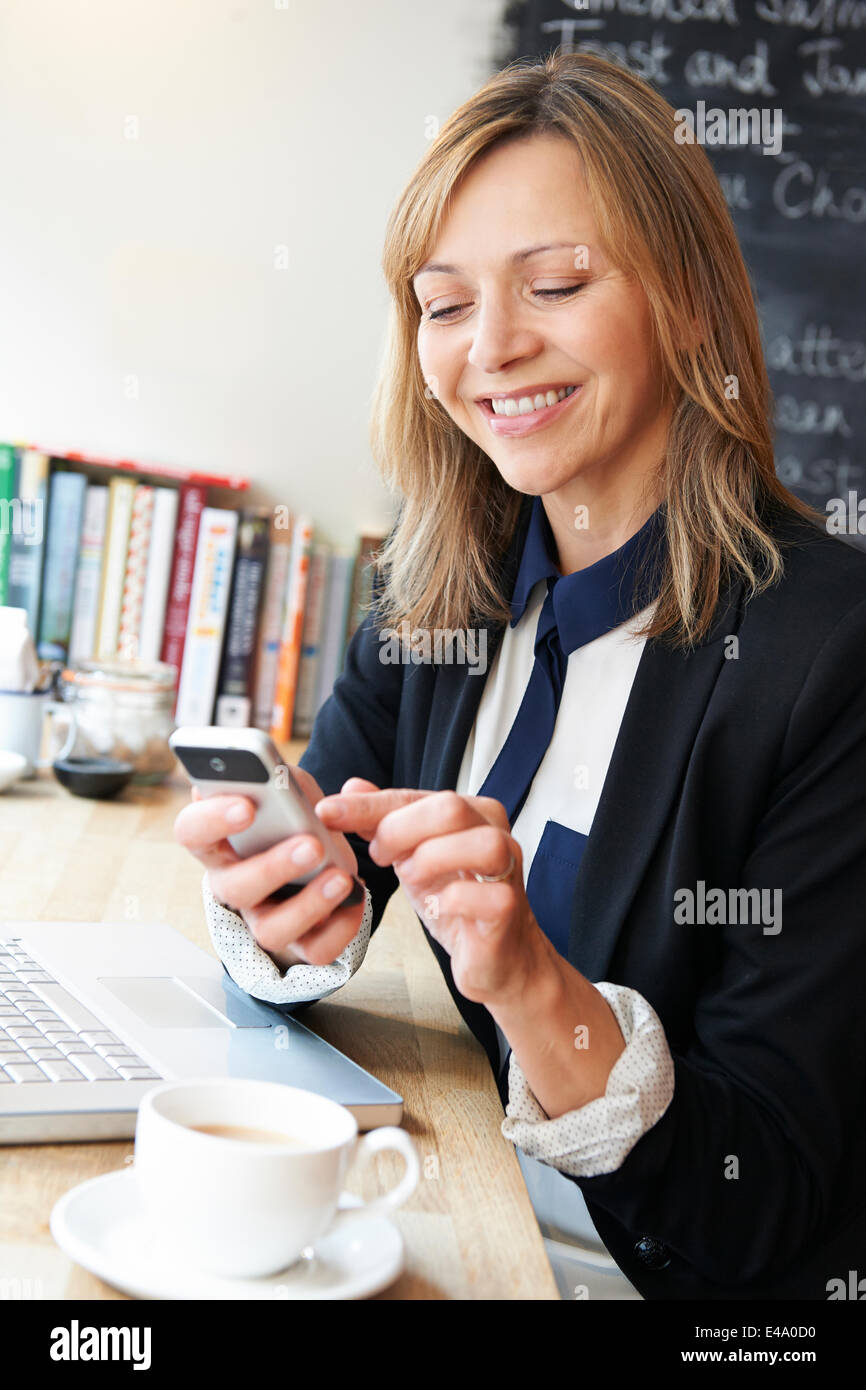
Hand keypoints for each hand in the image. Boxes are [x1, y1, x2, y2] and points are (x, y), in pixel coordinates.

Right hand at [173, 769, 373, 970]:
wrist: (317, 862)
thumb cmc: (292, 820)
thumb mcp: (288, 791)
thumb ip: (283, 780)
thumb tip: (281, 774)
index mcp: (219, 841)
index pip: (191, 832)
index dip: (212, 820)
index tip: (246, 806)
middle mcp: (234, 885)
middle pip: (234, 888)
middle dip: (272, 867)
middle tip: (311, 844)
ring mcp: (264, 918)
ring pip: (271, 930)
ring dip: (308, 904)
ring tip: (341, 877)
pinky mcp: (300, 943)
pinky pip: (315, 950)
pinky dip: (340, 927)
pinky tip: (356, 897)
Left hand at [316, 786, 548, 1005]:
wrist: (496, 956)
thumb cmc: (457, 901)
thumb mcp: (413, 856)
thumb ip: (385, 822)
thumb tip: (351, 786)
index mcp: (471, 811)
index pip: (414, 796)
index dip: (368, 805)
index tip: (326, 812)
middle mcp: (495, 831)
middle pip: (449, 808)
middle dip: (400, 830)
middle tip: (379, 856)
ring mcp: (508, 869)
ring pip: (479, 844)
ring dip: (430, 861)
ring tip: (411, 877)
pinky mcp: (510, 908)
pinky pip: (486, 895)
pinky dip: (452, 900)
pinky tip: (437, 906)